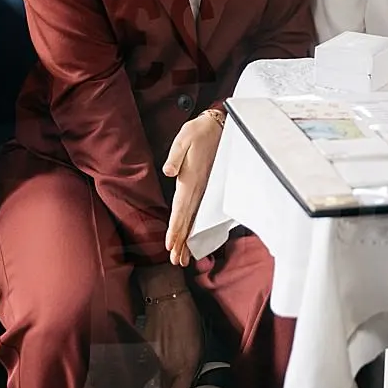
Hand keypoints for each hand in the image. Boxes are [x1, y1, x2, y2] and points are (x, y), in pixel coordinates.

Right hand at [139, 275, 203, 387]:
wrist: (167, 299)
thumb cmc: (187, 320)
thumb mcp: (197, 350)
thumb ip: (189, 374)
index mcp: (181, 369)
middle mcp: (164, 369)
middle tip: (180, 380)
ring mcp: (151, 361)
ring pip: (156, 381)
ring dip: (163, 378)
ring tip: (171, 365)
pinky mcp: (142, 353)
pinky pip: (148, 369)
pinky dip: (155, 367)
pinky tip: (162, 355)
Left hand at [162, 111, 223, 266]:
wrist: (218, 125)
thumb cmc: (198, 131)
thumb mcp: (184, 138)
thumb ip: (175, 155)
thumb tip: (169, 172)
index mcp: (190, 179)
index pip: (181, 209)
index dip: (176, 228)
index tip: (171, 245)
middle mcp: (198, 188)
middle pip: (188, 220)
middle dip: (182, 241)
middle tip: (176, 261)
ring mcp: (203, 189)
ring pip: (194, 218)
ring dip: (188, 238)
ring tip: (183, 257)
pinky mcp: (205, 187)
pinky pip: (199, 211)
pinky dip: (195, 226)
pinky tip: (193, 235)